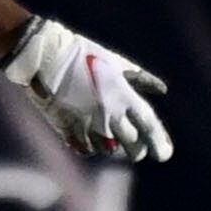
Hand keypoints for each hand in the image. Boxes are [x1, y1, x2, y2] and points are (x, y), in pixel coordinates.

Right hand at [0, 15, 173, 161]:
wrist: (45, 57)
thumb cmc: (84, 56)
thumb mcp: (117, 63)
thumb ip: (141, 79)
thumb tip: (162, 89)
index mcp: (123, 95)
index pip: (149, 126)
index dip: (160, 142)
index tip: (165, 154)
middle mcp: (108, 114)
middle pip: (133, 147)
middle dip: (139, 150)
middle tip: (139, 147)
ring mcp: (87, 125)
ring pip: (110, 152)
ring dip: (116, 149)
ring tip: (115, 138)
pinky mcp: (67, 130)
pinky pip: (87, 149)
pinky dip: (93, 147)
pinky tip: (94, 138)